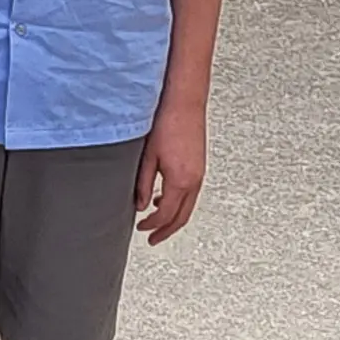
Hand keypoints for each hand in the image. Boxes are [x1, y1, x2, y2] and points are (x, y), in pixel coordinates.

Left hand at [135, 100, 205, 244]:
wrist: (184, 101)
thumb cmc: (166, 122)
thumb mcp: (148, 156)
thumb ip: (143, 183)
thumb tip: (140, 206)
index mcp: (180, 180)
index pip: (166, 214)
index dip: (152, 226)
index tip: (141, 228)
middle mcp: (194, 180)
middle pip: (182, 217)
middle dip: (166, 230)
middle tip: (152, 238)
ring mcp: (199, 173)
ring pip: (189, 206)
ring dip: (174, 217)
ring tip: (156, 221)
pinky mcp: (199, 165)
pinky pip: (191, 193)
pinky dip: (179, 202)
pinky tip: (165, 196)